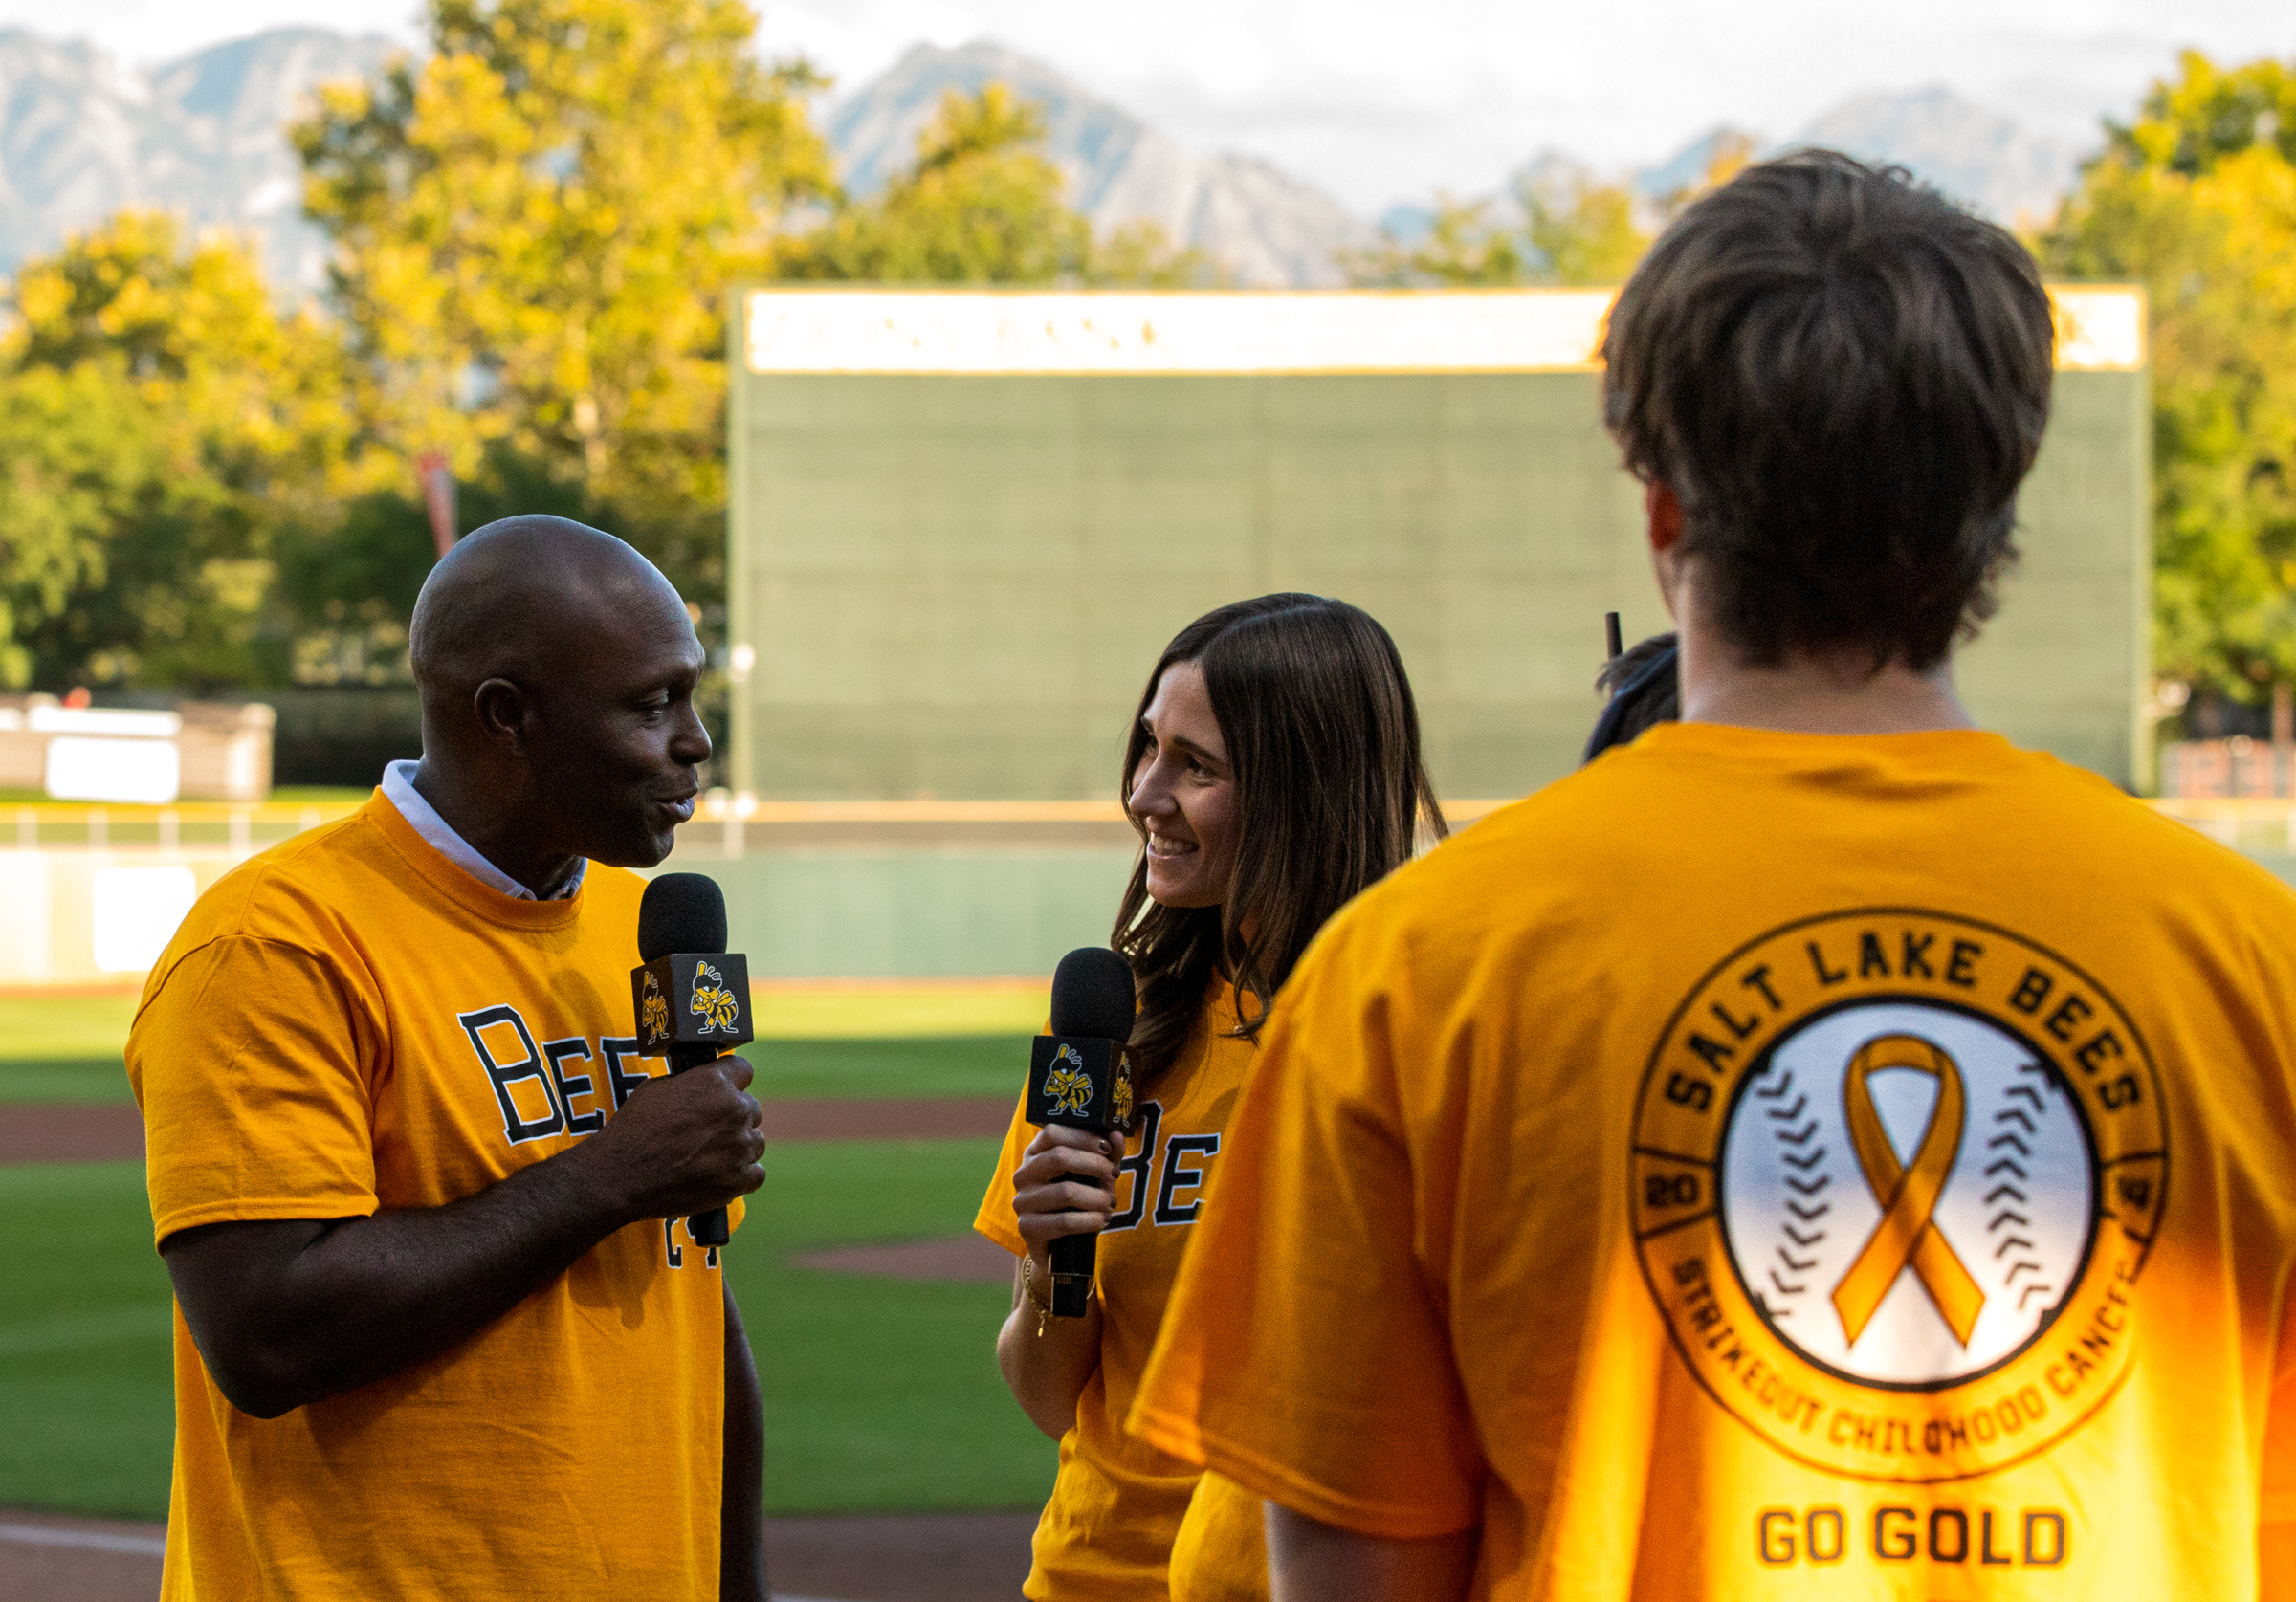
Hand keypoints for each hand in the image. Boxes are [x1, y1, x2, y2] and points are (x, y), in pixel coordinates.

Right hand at [582, 1055, 764, 1223]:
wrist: (621, 1175)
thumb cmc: (634, 1130)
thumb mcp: (657, 1088)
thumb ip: (691, 1083)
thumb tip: (702, 1085)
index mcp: (715, 1082)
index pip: (743, 1070)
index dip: (731, 1080)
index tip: (722, 1092)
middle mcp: (735, 1110)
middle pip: (751, 1108)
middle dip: (733, 1117)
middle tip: (708, 1132)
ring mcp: (740, 1146)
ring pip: (755, 1141)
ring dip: (738, 1147)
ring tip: (709, 1157)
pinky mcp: (739, 1179)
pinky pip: (756, 1174)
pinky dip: (741, 1176)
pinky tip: (720, 1176)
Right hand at [1011, 1123, 1123, 1259]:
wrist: (1061, 1245)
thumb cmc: (1079, 1201)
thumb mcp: (1095, 1175)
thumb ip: (1107, 1154)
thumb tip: (1116, 1136)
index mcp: (1035, 1153)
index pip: (1051, 1132)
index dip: (1082, 1137)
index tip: (1107, 1147)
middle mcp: (1023, 1174)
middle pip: (1059, 1157)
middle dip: (1094, 1165)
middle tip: (1113, 1175)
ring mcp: (1021, 1201)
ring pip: (1065, 1191)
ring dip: (1097, 1197)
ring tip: (1110, 1203)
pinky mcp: (1026, 1227)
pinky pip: (1063, 1221)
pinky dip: (1089, 1220)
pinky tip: (1102, 1220)